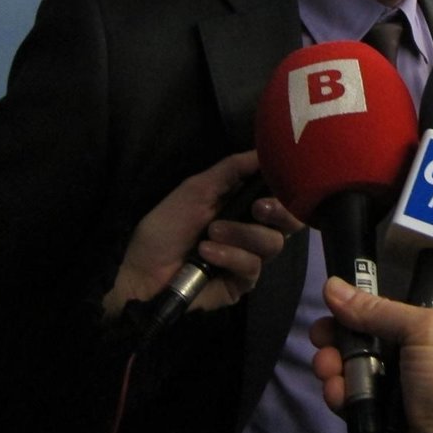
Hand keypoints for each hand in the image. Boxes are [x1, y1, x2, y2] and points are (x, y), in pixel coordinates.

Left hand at [103, 150, 301, 317]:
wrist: (141, 272)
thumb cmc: (166, 227)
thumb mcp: (197, 188)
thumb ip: (233, 168)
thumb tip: (266, 148)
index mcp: (244, 204)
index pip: (282, 194)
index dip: (288, 187)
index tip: (282, 179)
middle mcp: (253, 229)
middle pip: (291, 221)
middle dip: (279, 211)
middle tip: (258, 209)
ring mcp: (250, 257)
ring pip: (272, 243)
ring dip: (241, 235)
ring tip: (211, 234)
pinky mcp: (243, 284)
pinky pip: (253, 266)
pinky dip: (230, 256)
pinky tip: (206, 254)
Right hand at [309, 278, 432, 432]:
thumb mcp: (426, 332)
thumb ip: (379, 309)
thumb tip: (333, 285)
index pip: (395, 315)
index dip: (363, 311)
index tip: (333, 308)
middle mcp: (423, 363)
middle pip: (370, 343)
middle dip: (341, 340)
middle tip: (319, 339)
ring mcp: (403, 395)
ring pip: (357, 374)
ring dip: (335, 368)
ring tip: (327, 370)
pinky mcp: (385, 421)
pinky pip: (356, 403)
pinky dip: (341, 397)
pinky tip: (336, 394)